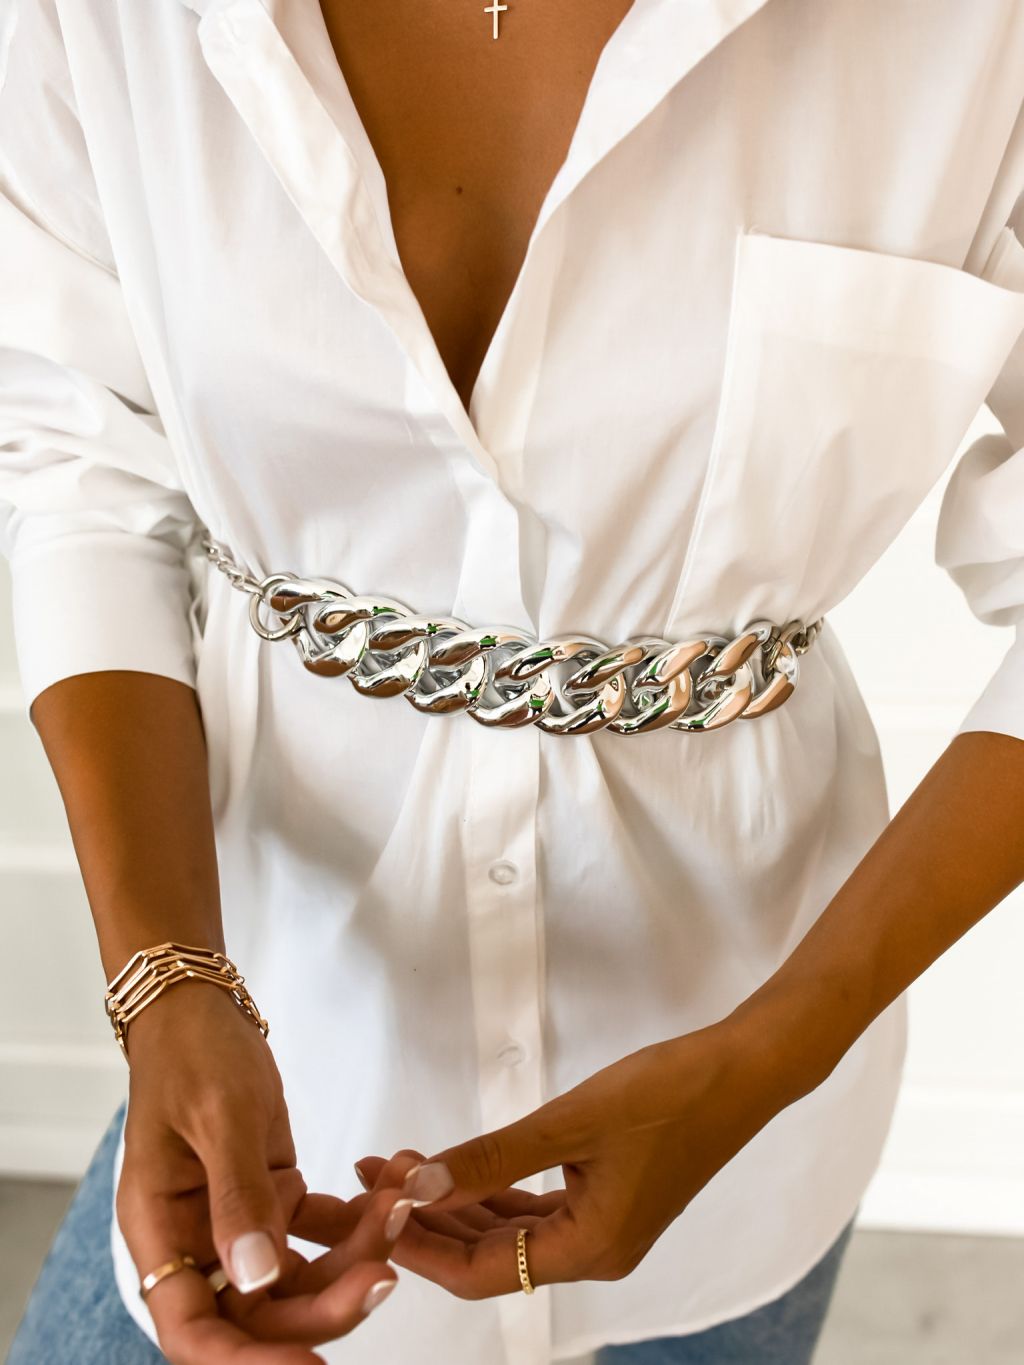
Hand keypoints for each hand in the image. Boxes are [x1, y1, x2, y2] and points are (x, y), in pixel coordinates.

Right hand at [116, 982, 408, 1362]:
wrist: (200, 1008)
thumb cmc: (193, 1053)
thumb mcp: (219, 1116)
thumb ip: (237, 1197)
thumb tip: (257, 1280)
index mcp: (161, 1232)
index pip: (195, 1331)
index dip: (250, 1362)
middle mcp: (197, 1242)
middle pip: (261, 1312)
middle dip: (327, 1303)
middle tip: (386, 1272)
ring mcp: (237, 1223)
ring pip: (301, 1275)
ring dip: (355, 1251)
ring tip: (401, 1200)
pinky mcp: (272, 1197)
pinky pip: (319, 1231)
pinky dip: (357, 1218)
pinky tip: (392, 1189)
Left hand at [355, 1019, 783, 1297]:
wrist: (743, 1070)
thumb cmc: (666, 1094)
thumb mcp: (570, 1123)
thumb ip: (490, 1159)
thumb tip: (416, 1189)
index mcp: (589, 1250)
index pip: (479, 1273)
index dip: (418, 1245)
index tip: (370, 1208)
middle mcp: (594, 1252)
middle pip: (488, 1256)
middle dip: (427, 1219)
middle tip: (373, 1177)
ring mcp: (604, 1226)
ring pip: (508, 1230)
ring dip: (456, 1201)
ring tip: (402, 1165)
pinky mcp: (609, 1196)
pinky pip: (535, 1208)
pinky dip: (493, 1189)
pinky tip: (459, 1166)